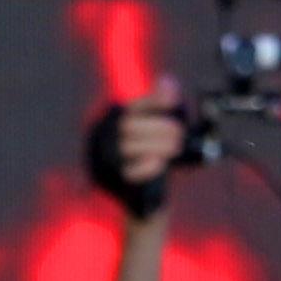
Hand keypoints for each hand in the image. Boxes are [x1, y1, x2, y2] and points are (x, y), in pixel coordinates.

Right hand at [88, 79, 187, 218]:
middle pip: (129, 125)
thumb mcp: (163, 127)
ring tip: (175, 147)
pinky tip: (160, 163)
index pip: (133, 105)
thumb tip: (168, 82)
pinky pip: (126, 171)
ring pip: (127, 146)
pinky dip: (146, 166)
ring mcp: (101, 158)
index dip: (153, 100)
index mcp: (114, 118)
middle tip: (180, 134)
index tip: (173, 99)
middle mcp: (102, 136)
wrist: (147, 198)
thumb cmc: (157, 154)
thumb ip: (165, 103)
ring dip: (158, 145)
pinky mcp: (106, 180)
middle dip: (159, 127)